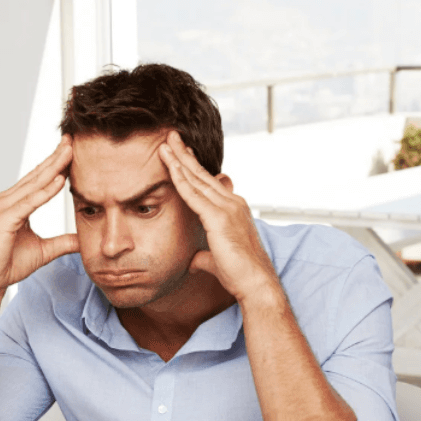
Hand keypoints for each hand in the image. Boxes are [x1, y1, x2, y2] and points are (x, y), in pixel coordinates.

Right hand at [0, 136, 79, 296]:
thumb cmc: (7, 264)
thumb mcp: (44, 250)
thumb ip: (63, 242)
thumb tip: (83, 240)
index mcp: (16, 203)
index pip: (39, 179)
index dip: (56, 164)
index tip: (72, 150)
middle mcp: (8, 200)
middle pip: (37, 175)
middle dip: (56, 157)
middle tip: (72, 140)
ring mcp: (4, 207)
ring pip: (34, 184)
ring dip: (53, 167)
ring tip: (69, 152)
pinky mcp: (4, 219)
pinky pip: (29, 202)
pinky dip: (44, 191)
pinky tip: (59, 181)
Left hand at [157, 132, 279, 302]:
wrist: (255, 283)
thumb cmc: (239, 275)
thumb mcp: (217, 260)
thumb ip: (204, 256)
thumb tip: (194, 260)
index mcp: (233, 209)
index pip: (208, 183)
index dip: (193, 167)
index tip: (181, 153)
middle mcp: (232, 203)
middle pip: (202, 174)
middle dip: (185, 154)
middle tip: (171, 137)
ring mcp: (227, 208)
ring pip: (196, 178)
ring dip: (179, 159)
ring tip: (165, 142)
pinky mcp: (218, 217)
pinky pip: (193, 193)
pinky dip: (180, 177)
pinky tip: (169, 165)